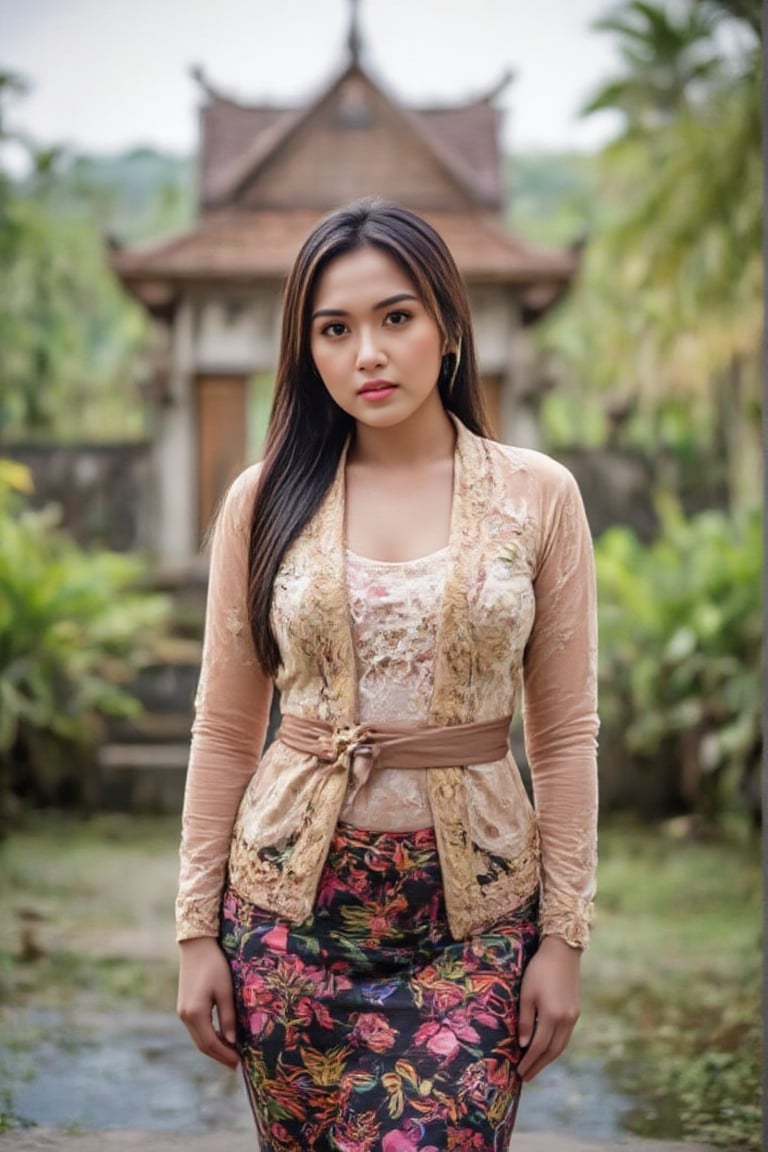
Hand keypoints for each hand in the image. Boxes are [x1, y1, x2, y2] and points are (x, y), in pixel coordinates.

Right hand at [177, 936, 238, 1068]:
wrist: (196, 946)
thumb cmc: (214, 965)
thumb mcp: (226, 990)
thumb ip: (228, 1016)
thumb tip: (231, 1040)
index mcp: (195, 1013)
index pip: (210, 1043)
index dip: (224, 1054)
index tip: (238, 1063)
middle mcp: (185, 1016)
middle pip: (202, 1044)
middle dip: (219, 1055)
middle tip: (236, 1063)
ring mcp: (182, 1011)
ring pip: (198, 1037)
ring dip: (214, 1047)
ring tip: (231, 1052)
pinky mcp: (184, 1006)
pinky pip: (196, 1028)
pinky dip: (208, 1036)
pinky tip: (220, 1037)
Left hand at [517, 935, 580, 1081]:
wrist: (562, 951)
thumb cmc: (539, 970)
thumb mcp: (526, 994)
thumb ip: (525, 1020)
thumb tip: (523, 1045)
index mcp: (552, 1016)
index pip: (539, 1047)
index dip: (529, 1061)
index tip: (519, 1072)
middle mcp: (566, 1020)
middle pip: (552, 1051)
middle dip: (538, 1065)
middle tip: (526, 1076)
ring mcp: (573, 1017)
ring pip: (561, 1046)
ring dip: (548, 1059)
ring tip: (535, 1066)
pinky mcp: (576, 1011)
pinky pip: (565, 1037)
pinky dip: (555, 1047)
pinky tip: (547, 1049)